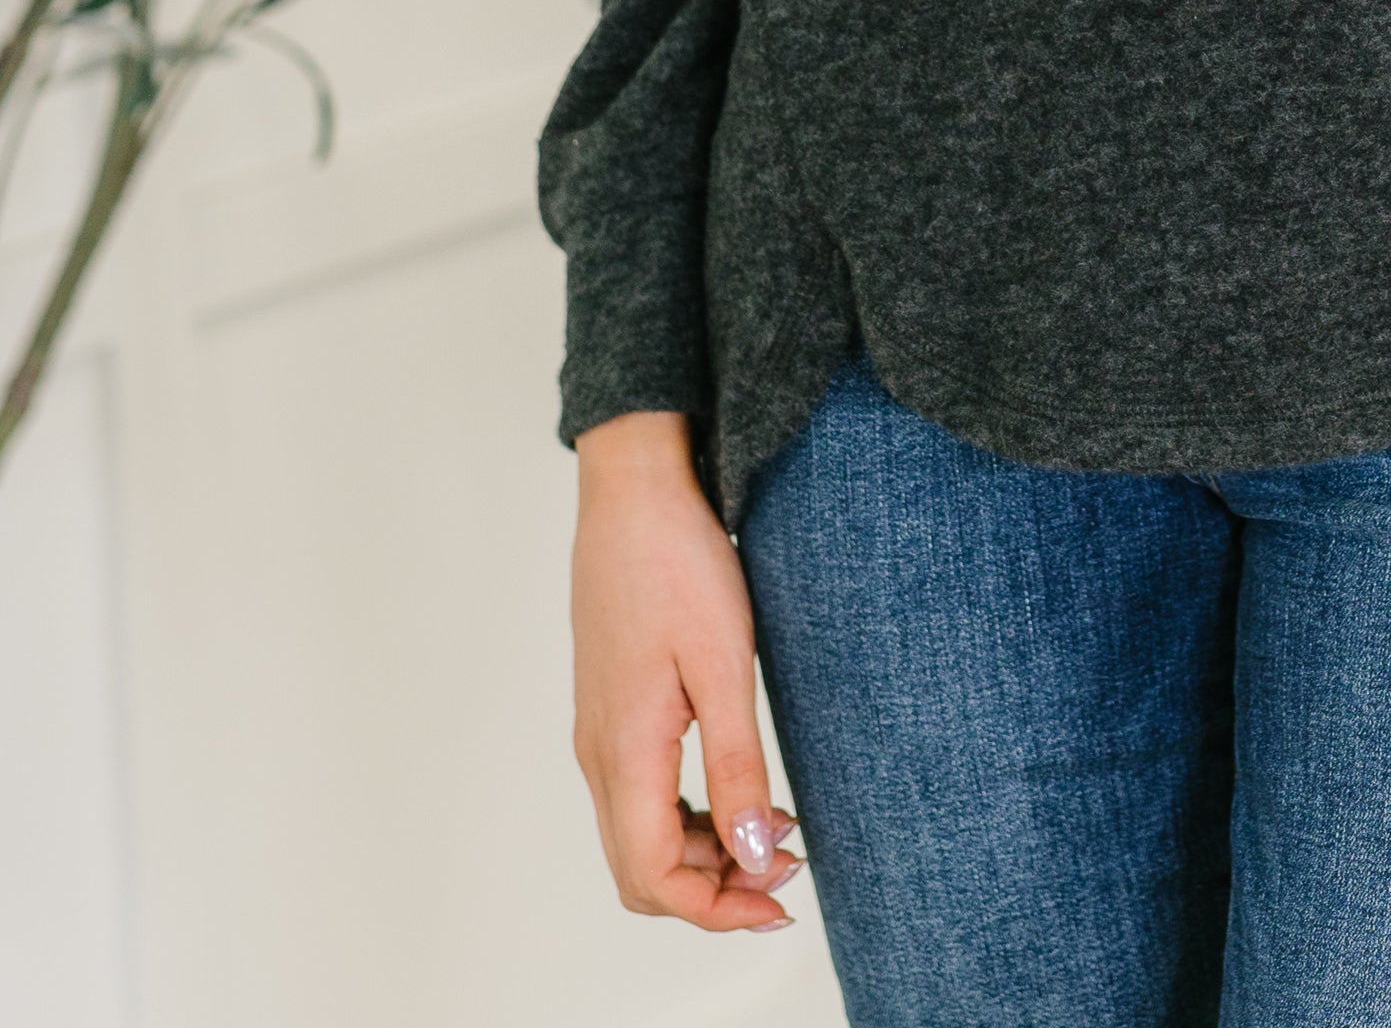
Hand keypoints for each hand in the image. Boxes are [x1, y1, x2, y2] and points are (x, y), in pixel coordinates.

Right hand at [571, 410, 801, 934]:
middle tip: (785, 872)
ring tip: (776, 831)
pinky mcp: (608, 709)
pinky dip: (685, 817)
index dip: (717, 909)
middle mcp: (598, 754)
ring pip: (636, 837)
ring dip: (701, 855)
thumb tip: (755, 857)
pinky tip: (737, 790)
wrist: (634, 489)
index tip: (783, 897)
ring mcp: (597, 732)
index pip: (654, 877)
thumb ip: (737, 768)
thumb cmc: (679, 562)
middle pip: (640, 873)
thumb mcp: (724, 664)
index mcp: (624, 751)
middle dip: (711, 892)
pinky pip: (636, 796)